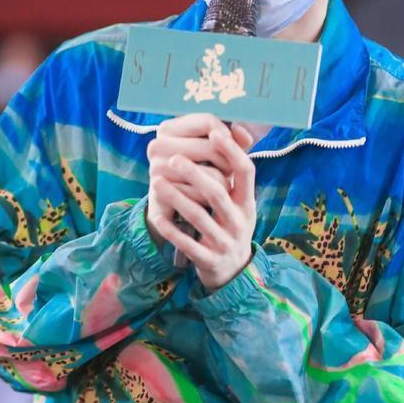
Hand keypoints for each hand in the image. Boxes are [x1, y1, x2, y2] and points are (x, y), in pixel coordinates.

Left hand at [148, 120, 256, 290]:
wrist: (233, 272)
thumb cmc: (230, 225)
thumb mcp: (239, 202)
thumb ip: (232, 173)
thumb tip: (232, 130)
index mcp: (247, 202)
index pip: (246, 171)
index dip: (232, 152)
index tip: (215, 133)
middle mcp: (239, 221)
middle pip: (219, 193)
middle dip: (196, 174)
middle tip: (173, 159)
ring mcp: (225, 242)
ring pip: (200, 217)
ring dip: (177, 198)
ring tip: (156, 182)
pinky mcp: (209, 260)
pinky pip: (188, 243)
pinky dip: (171, 229)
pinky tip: (157, 215)